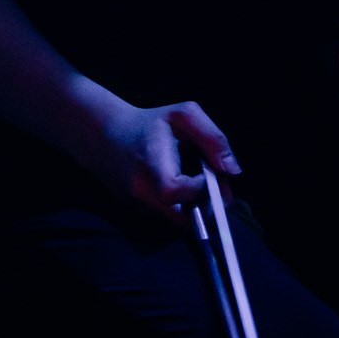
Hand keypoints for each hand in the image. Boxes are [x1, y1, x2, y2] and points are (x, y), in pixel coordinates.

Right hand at [84, 100, 239, 223]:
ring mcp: (135, 206)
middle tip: (218, 188)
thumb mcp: (184, 115)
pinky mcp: (135, 212)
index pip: (175, 191)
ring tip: (201, 184)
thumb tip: (233, 171)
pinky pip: (167, 218)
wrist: (105, 136)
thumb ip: (213, 138)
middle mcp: (139, 191)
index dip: (200, 188)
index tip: (211, 173)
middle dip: (208, 208)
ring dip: (197, 209)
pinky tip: (186, 189)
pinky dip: (182, 209)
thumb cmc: (150, 123)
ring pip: (177, 222)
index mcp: (150, 164)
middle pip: (181, 219)